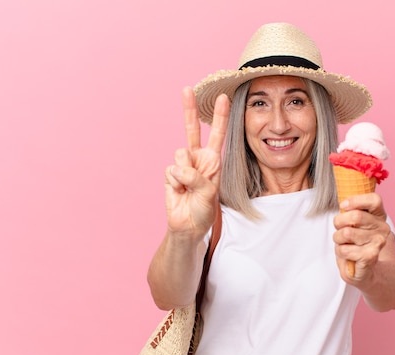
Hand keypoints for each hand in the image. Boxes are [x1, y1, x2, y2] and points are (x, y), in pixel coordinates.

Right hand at [164, 87, 229, 239]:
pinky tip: (180, 191)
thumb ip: (197, 177)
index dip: (220, 116)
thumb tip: (178, 168)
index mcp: (213, 160)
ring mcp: (183, 165)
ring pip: (181, 153)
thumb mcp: (210, 193)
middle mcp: (198, 158)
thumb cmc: (204, 210)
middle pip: (192, 129)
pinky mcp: (170, 173)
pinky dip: (176, 182)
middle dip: (189, 109)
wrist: (188, 225)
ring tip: (189, 188)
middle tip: (187, 89)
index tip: (224, 98)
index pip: (218, 134)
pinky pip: (172, 170)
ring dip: (186, 172)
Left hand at [333, 192, 392, 282]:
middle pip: (355, 216)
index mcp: (379, 216)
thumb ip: (351, 213)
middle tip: (340, 231)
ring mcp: (378, 242)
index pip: (374, 200)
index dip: (356, 201)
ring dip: (338, 240)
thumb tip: (344, 204)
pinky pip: (345, 249)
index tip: (343, 206)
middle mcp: (382, 227)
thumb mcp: (354, 226)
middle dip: (339, 222)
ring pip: (346, 233)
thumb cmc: (357, 246)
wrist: (369, 274)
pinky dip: (341, 252)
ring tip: (344, 245)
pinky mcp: (371, 256)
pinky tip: (348, 256)